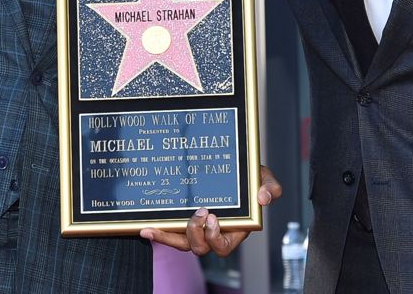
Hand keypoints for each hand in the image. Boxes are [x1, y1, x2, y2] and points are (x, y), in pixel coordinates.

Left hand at [139, 165, 280, 255]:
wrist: (227, 164)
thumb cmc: (247, 176)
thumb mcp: (261, 177)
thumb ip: (268, 185)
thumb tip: (264, 198)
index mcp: (234, 228)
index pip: (223, 246)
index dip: (216, 238)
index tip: (214, 218)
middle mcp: (213, 231)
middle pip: (201, 248)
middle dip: (196, 234)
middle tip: (199, 212)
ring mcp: (196, 227)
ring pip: (181, 243)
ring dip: (168, 238)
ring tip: (155, 227)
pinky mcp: (181, 219)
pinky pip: (169, 232)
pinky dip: (158, 232)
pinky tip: (144, 228)